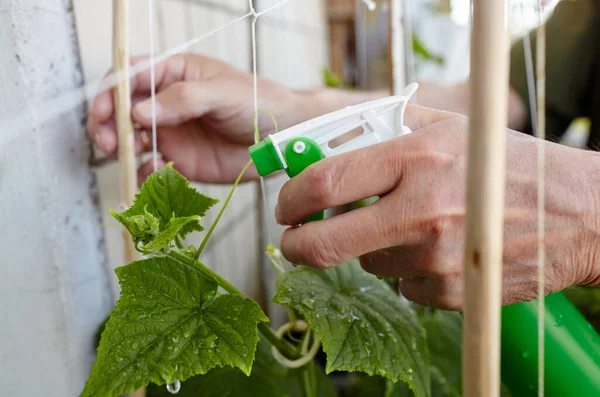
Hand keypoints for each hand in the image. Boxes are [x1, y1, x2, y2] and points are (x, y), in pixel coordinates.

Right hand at [88, 54, 322, 183]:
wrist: (281, 138)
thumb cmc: (258, 103)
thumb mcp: (222, 93)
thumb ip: (182, 99)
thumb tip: (138, 112)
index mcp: (174, 74)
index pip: (131, 77)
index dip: (111, 93)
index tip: (102, 111)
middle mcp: (166, 104)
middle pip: (122, 111)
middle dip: (107, 124)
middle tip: (106, 141)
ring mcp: (171, 134)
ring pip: (131, 140)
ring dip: (120, 149)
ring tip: (123, 156)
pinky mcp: (180, 162)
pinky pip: (151, 168)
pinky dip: (144, 173)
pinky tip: (153, 173)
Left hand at [275, 105, 599, 309]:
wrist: (577, 213)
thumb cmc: (507, 164)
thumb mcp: (450, 127)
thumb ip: (386, 128)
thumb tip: (327, 141)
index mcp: (416, 158)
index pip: (325, 182)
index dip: (291, 197)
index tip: (286, 206)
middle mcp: (421, 210)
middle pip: (325, 243)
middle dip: (296, 245)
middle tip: (295, 240)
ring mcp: (435, 257)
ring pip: (366, 265)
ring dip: (370, 250)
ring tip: (407, 227)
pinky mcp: (450, 292)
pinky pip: (401, 286)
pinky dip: (406, 270)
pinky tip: (437, 249)